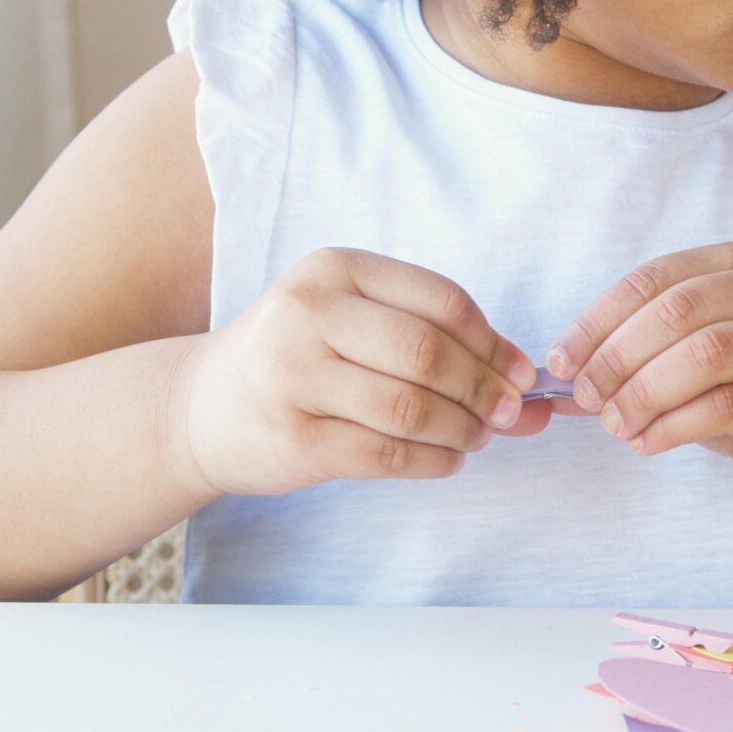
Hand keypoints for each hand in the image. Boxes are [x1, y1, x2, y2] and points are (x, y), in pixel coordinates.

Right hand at [175, 248, 536, 496]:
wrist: (200, 407)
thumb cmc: (295, 359)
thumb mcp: (350, 322)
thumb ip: (435, 341)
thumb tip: (532, 388)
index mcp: (334, 270)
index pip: (441, 300)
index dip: (494, 342)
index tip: (520, 373)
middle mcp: (309, 313)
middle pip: (429, 353)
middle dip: (484, 390)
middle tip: (506, 414)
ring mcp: (294, 376)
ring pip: (411, 407)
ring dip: (462, 430)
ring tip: (474, 438)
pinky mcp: (292, 438)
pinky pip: (386, 453)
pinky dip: (432, 461)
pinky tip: (445, 459)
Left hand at [545, 241, 732, 518]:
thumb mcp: (695, 368)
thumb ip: (634, 362)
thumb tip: (556, 381)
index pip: (653, 280)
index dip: (597, 321)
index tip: (561, 362)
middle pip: (675, 313)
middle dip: (616, 358)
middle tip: (586, 399)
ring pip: (702, 356)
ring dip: (643, 393)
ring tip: (616, 425)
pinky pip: (727, 404)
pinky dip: (674, 425)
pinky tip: (648, 442)